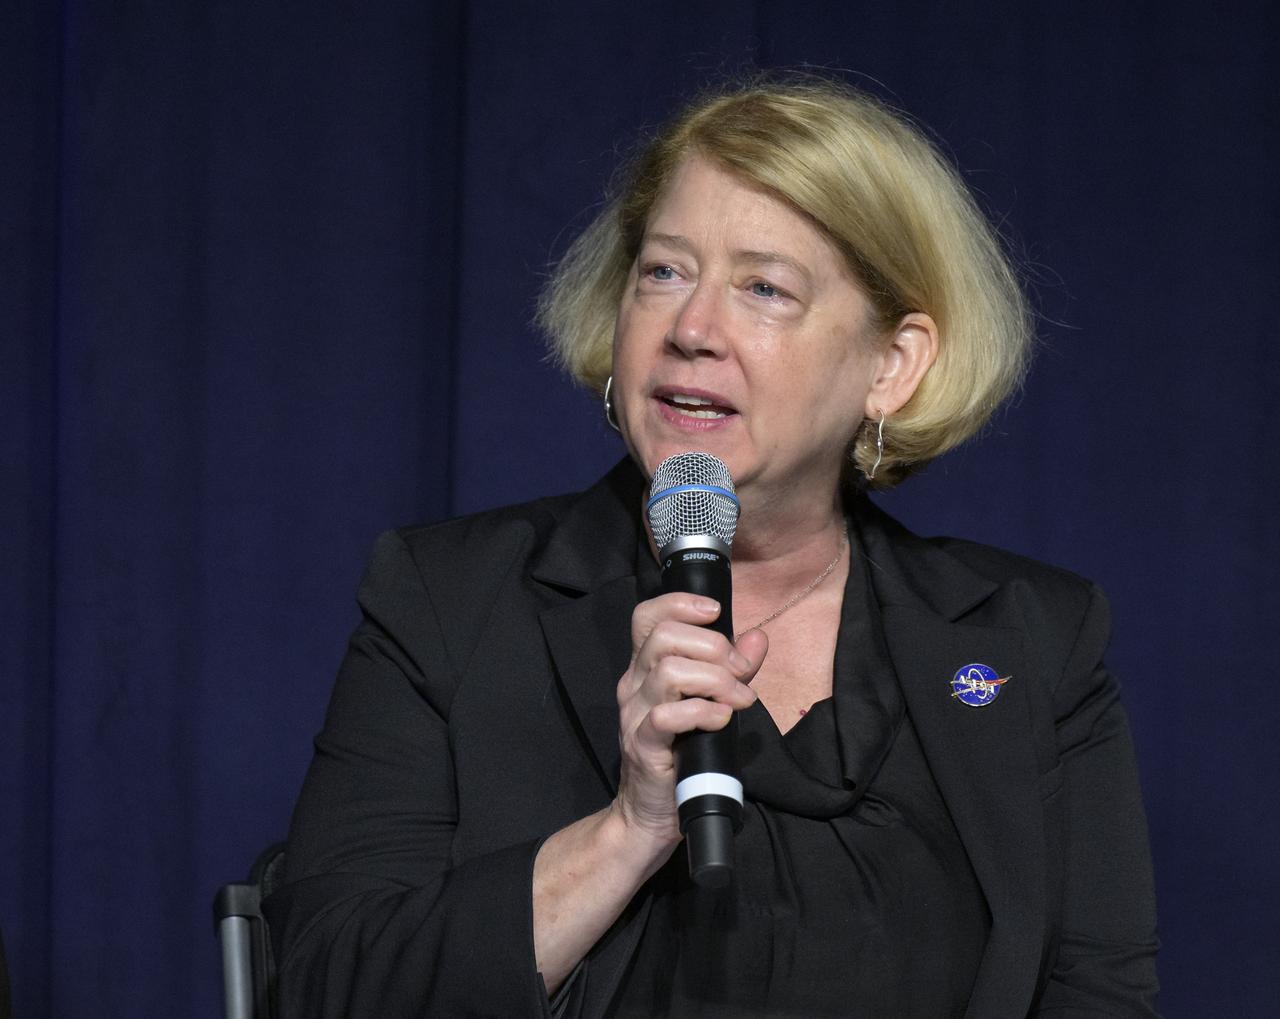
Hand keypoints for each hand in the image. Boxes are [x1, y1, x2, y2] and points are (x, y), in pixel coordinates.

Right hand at [611, 593, 766, 847]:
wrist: (651, 813)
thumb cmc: (682, 755)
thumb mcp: (709, 703)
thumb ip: (731, 670)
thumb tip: (757, 638)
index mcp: (644, 668)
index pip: (647, 616)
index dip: (680, 603)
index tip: (715, 611)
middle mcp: (633, 684)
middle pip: (664, 637)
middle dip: (713, 646)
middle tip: (741, 672)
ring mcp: (633, 714)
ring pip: (669, 671)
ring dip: (716, 680)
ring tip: (739, 700)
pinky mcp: (642, 745)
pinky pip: (668, 715)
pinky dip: (704, 712)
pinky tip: (722, 721)